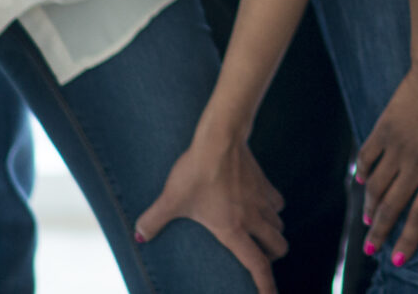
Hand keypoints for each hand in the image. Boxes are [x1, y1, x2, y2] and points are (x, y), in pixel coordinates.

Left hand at [137, 130, 287, 291]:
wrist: (220, 139)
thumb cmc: (196, 171)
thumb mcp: (171, 199)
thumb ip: (154, 220)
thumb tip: (139, 236)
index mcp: (233, 230)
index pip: (256, 264)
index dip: (266, 285)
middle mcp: (253, 219)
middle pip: (277, 247)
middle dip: (272, 258)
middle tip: (261, 261)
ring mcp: (261, 200)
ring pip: (279, 226)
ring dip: (272, 234)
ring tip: (259, 236)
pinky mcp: (264, 183)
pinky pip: (277, 204)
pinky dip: (272, 211)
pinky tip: (260, 207)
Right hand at [355, 63, 417, 270]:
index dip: (408, 239)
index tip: (398, 258)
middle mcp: (416, 164)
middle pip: (392, 207)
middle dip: (380, 232)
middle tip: (371, 249)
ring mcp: (397, 147)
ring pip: (376, 187)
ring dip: (370, 207)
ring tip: (368, 220)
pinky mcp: (383, 130)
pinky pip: (368, 158)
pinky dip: (363, 172)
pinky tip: (362, 182)